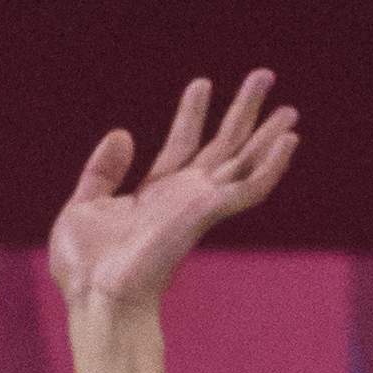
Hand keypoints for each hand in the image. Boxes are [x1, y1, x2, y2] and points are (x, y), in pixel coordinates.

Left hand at [49, 74, 298, 316]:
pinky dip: (272, 165)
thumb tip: (123, 133)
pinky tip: (290, 141)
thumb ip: (103, 171)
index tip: (202, 84)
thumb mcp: (82, 207)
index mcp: (154, 194)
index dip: (192, 114)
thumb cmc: (84, 269)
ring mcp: (198, 205)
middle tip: (263, 76)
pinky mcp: (207, 214)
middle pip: (222, 146)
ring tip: (289, 107)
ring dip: (267, 134)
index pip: (182, 144)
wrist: (96, 297)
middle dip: (242, 111)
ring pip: (244, 161)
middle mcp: (183, 197)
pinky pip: (250, 188)